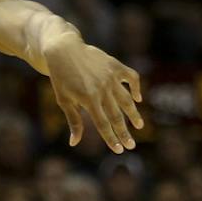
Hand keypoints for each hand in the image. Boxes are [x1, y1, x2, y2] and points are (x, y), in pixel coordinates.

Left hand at [42, 36, 143, 152]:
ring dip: (134, 114)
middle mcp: (102, 89)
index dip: (112, 139)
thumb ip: (74, 121)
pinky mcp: (115, 66)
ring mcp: (110, 77)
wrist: (64, 50)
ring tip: (139, 126)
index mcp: (88, 100)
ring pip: (126, 100)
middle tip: (132, 145)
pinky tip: (137, 98)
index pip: (103, 124)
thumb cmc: (61, 78)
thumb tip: (74, 143)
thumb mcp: (63, 100)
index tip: (119, 150)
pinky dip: (136, 87)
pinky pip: (131, 77)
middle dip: (125, 132)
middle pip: (116, 116)